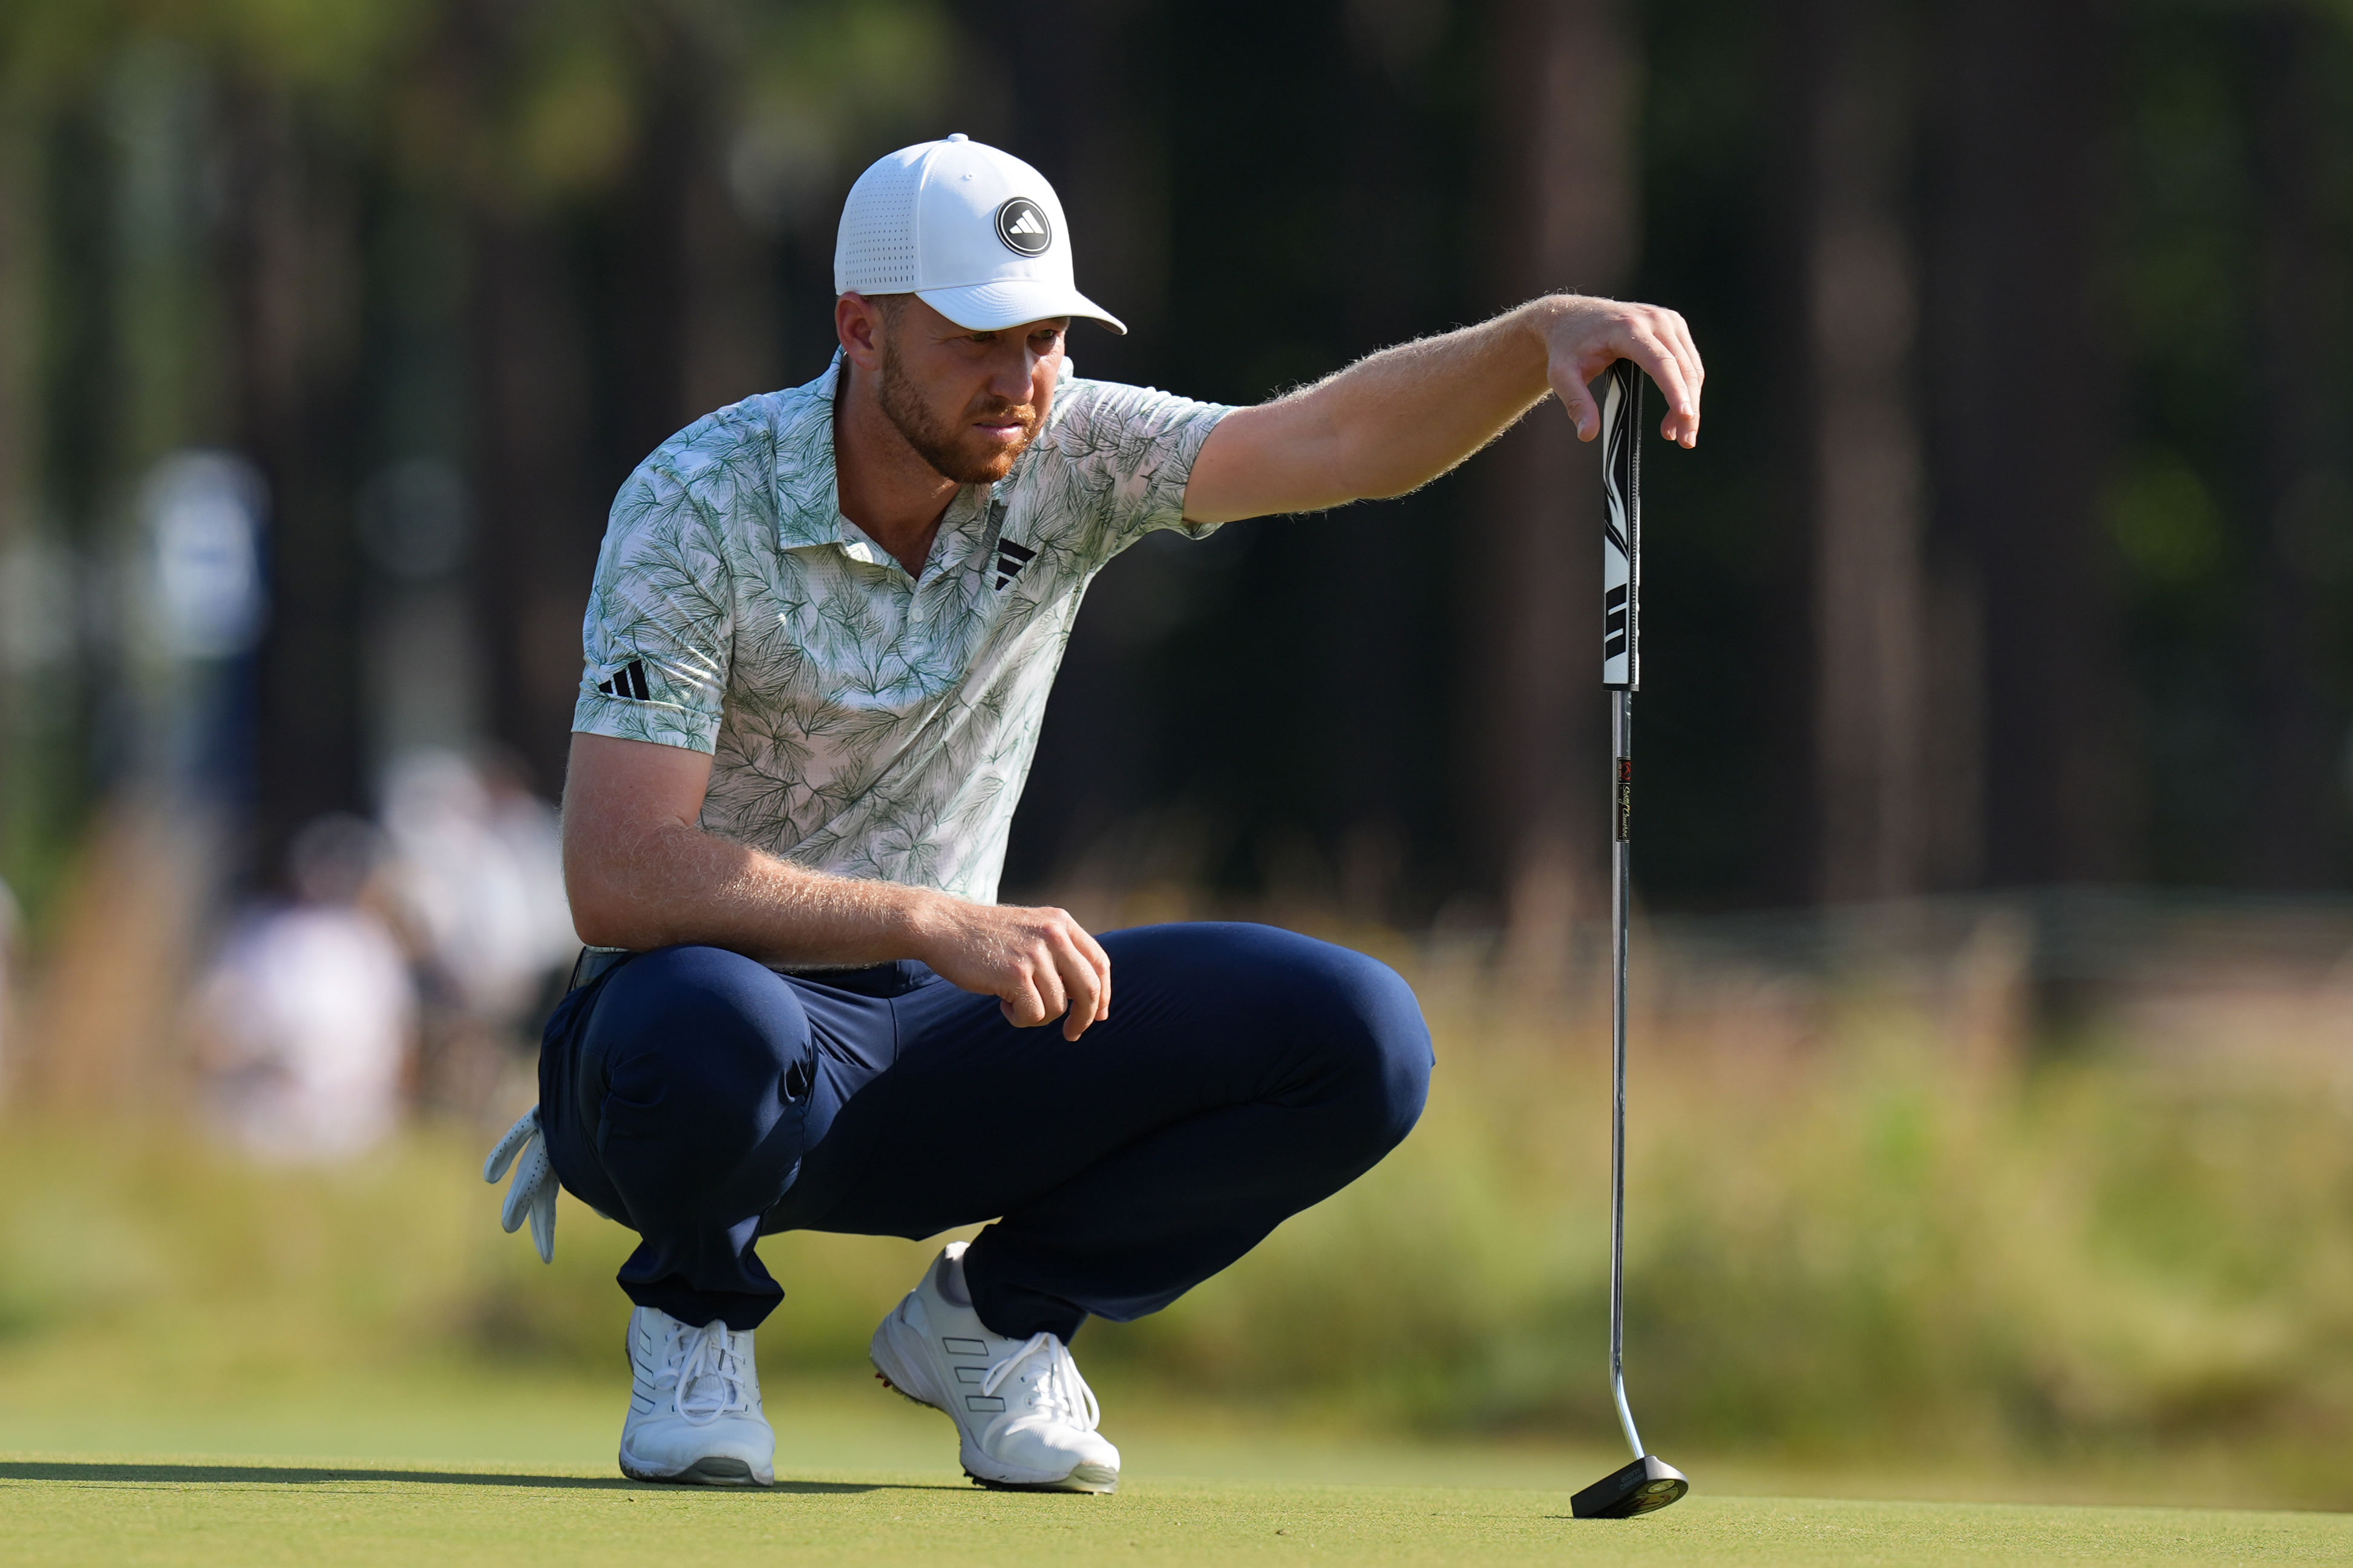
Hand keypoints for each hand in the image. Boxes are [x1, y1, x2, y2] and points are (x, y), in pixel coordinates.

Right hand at [913, 895, 1112, 1040]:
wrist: (942, 926)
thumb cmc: (983, 936)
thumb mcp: (1030, 930)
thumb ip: (1058, 951)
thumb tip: (1088, 997)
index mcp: (1061, 923)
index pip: (1100, 963)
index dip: (1104, 994)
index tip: (1099, 1015)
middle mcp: (1054, 935)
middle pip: (1089, 989)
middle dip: (1084, 1018)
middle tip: (1072, 1034)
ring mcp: (1036, 954)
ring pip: (1058, 1007)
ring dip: (1039, 1016)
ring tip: (1015, 1004)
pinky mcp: (1016, 975)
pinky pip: (1034, 1015)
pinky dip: (1020, 1019)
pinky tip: (1003, 1005)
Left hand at [1536, 295, 1704, 448]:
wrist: (1572, 318)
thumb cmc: (1567, 346)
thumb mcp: (1562, 375)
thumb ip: (1576, 403)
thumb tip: (1587, 435)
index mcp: (1628, 328)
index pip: (1660, 362)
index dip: (1675, 390)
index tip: (1685, 416)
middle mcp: (1654, 320)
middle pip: (1683, 368)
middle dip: (1688, 407)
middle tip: (1686, 441)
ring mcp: (1667, 320)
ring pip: (1691, 367)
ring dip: (1690, 402)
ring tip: (1676, 434)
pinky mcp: (1673, 325)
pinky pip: (1688, 361)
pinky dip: (1686, 388)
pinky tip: (1677, 414)